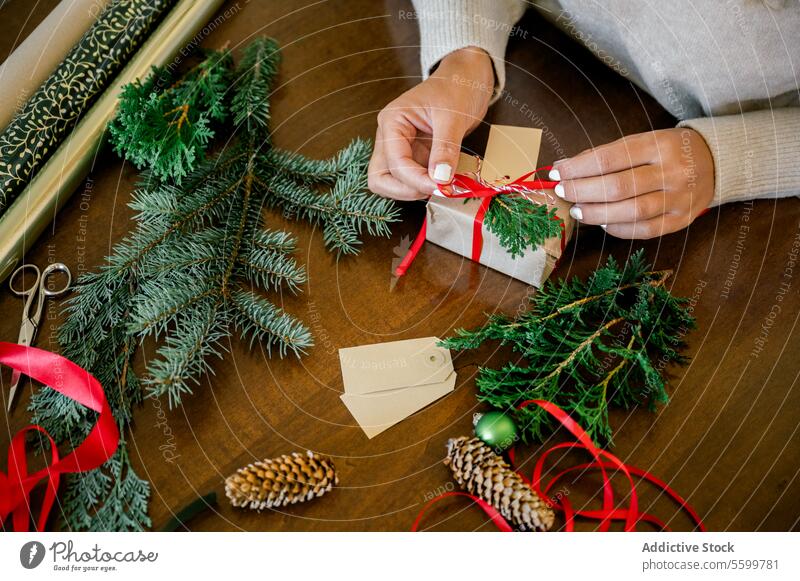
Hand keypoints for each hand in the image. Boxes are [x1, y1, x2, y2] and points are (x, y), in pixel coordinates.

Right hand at [368, 47, 493, 199]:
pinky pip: (411, 180)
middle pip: (380, 178)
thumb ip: (445, 148)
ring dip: (412, 191)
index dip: (415, 180)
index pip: (394, 163)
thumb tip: (440, 179)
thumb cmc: (456, 87)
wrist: (466, 80)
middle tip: (434, 190)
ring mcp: (401, 149)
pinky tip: (442, 182)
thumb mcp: (452, 116)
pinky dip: (424, 187)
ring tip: (439, 186)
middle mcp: (390, 137)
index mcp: (392, 122)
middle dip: (405, 190)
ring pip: (391, 183)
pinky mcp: (415, 157)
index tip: (440, 186)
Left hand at [549, 129, 714, 238]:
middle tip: (562, 192)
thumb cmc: (667, 151)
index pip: (610, 158)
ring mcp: (679, 198)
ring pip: (631, 211)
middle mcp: (672, 171)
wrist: (716, 161)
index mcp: (659, 144)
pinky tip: (602, 223)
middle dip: (582, 190)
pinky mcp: (681, 220)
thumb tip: (567, 168)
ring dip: (597, 213)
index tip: (557, 172)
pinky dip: (618, 229)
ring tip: (577, 210)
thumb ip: (608, 154)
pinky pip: (644, 230)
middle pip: (618, 186)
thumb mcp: (643, 141)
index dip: (578, 168)